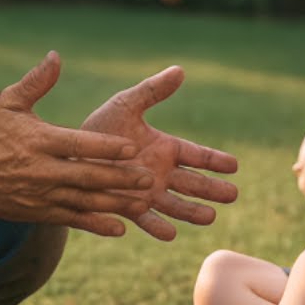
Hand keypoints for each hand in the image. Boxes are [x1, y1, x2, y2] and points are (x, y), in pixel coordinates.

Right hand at [0, 51, 154, 236]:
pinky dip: (96, 224)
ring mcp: (42, 194)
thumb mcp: (10, 103)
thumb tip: (56, 56)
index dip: (105, 146)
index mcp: (40, 140)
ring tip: (143, 202)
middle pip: (88, 176)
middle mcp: (42, 170)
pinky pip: (72, 220)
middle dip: (120, 179)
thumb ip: (37, 82)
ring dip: (115, 203)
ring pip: (85, 201)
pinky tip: (119, 227)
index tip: (131, 147)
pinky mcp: (40, 212)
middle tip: (149, 178)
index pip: (78, 144)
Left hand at [81, 65, 238, 240]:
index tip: (234, 165)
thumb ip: (152, 91)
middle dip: (212, 189)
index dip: (215, 160)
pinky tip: (171, 234)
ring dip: (192, 212)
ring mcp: (147, 192)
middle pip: (193, 183)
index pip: (197, 155)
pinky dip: (158, 227)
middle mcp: (161, 173)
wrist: (70, 154)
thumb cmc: (99, 129)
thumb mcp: (125, 105)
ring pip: (176, 204)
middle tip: (233, 194)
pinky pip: (146, 219)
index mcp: (165, 148)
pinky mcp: (128, 207)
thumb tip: (180, 70)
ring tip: (210, 217)